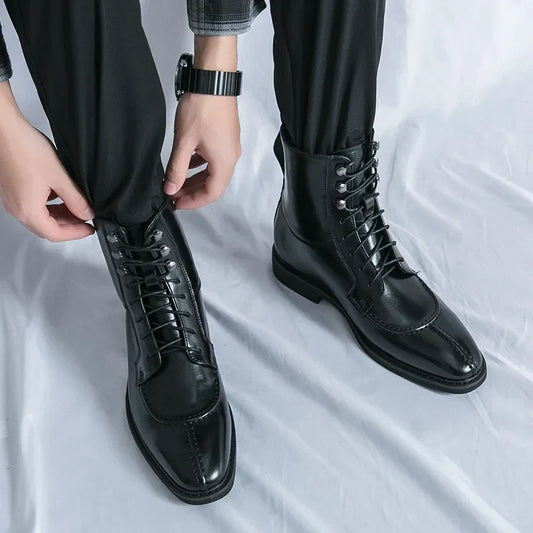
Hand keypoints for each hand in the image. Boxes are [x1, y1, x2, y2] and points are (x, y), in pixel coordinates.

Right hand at [0, 84, 94, 241]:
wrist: (4, 128)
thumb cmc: (24, 148)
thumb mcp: (60, 177)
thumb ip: (76, 199)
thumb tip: (86, 213)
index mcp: (28, 210)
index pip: (55, 234)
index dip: (76, 233)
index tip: (89, 228)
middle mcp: (17, 208)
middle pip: (47, 228)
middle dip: (69, 226)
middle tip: (86, 219)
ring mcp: (12, 200)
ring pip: (40, 218)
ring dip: (60, 215)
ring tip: (77, 207)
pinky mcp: (12, 190)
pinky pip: (33, 206)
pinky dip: (49, 206)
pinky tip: (60, 194)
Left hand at [164, 34, 240, 209]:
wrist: (213, 80)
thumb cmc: (202, 108)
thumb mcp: (184, 142)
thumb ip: (176, 169)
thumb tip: (171, 188)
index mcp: (224, 162)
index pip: (211, 193)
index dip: (193, 202)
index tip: (176, 204)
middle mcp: (230, 157)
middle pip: (213, 185)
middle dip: (192, 192)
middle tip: (173, 195)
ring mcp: (229, 147)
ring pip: (212, 172)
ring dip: (195, 179)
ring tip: (176, 181)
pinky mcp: (225, 137)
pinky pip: (213, 159)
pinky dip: (199, 165)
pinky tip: (186, 162)